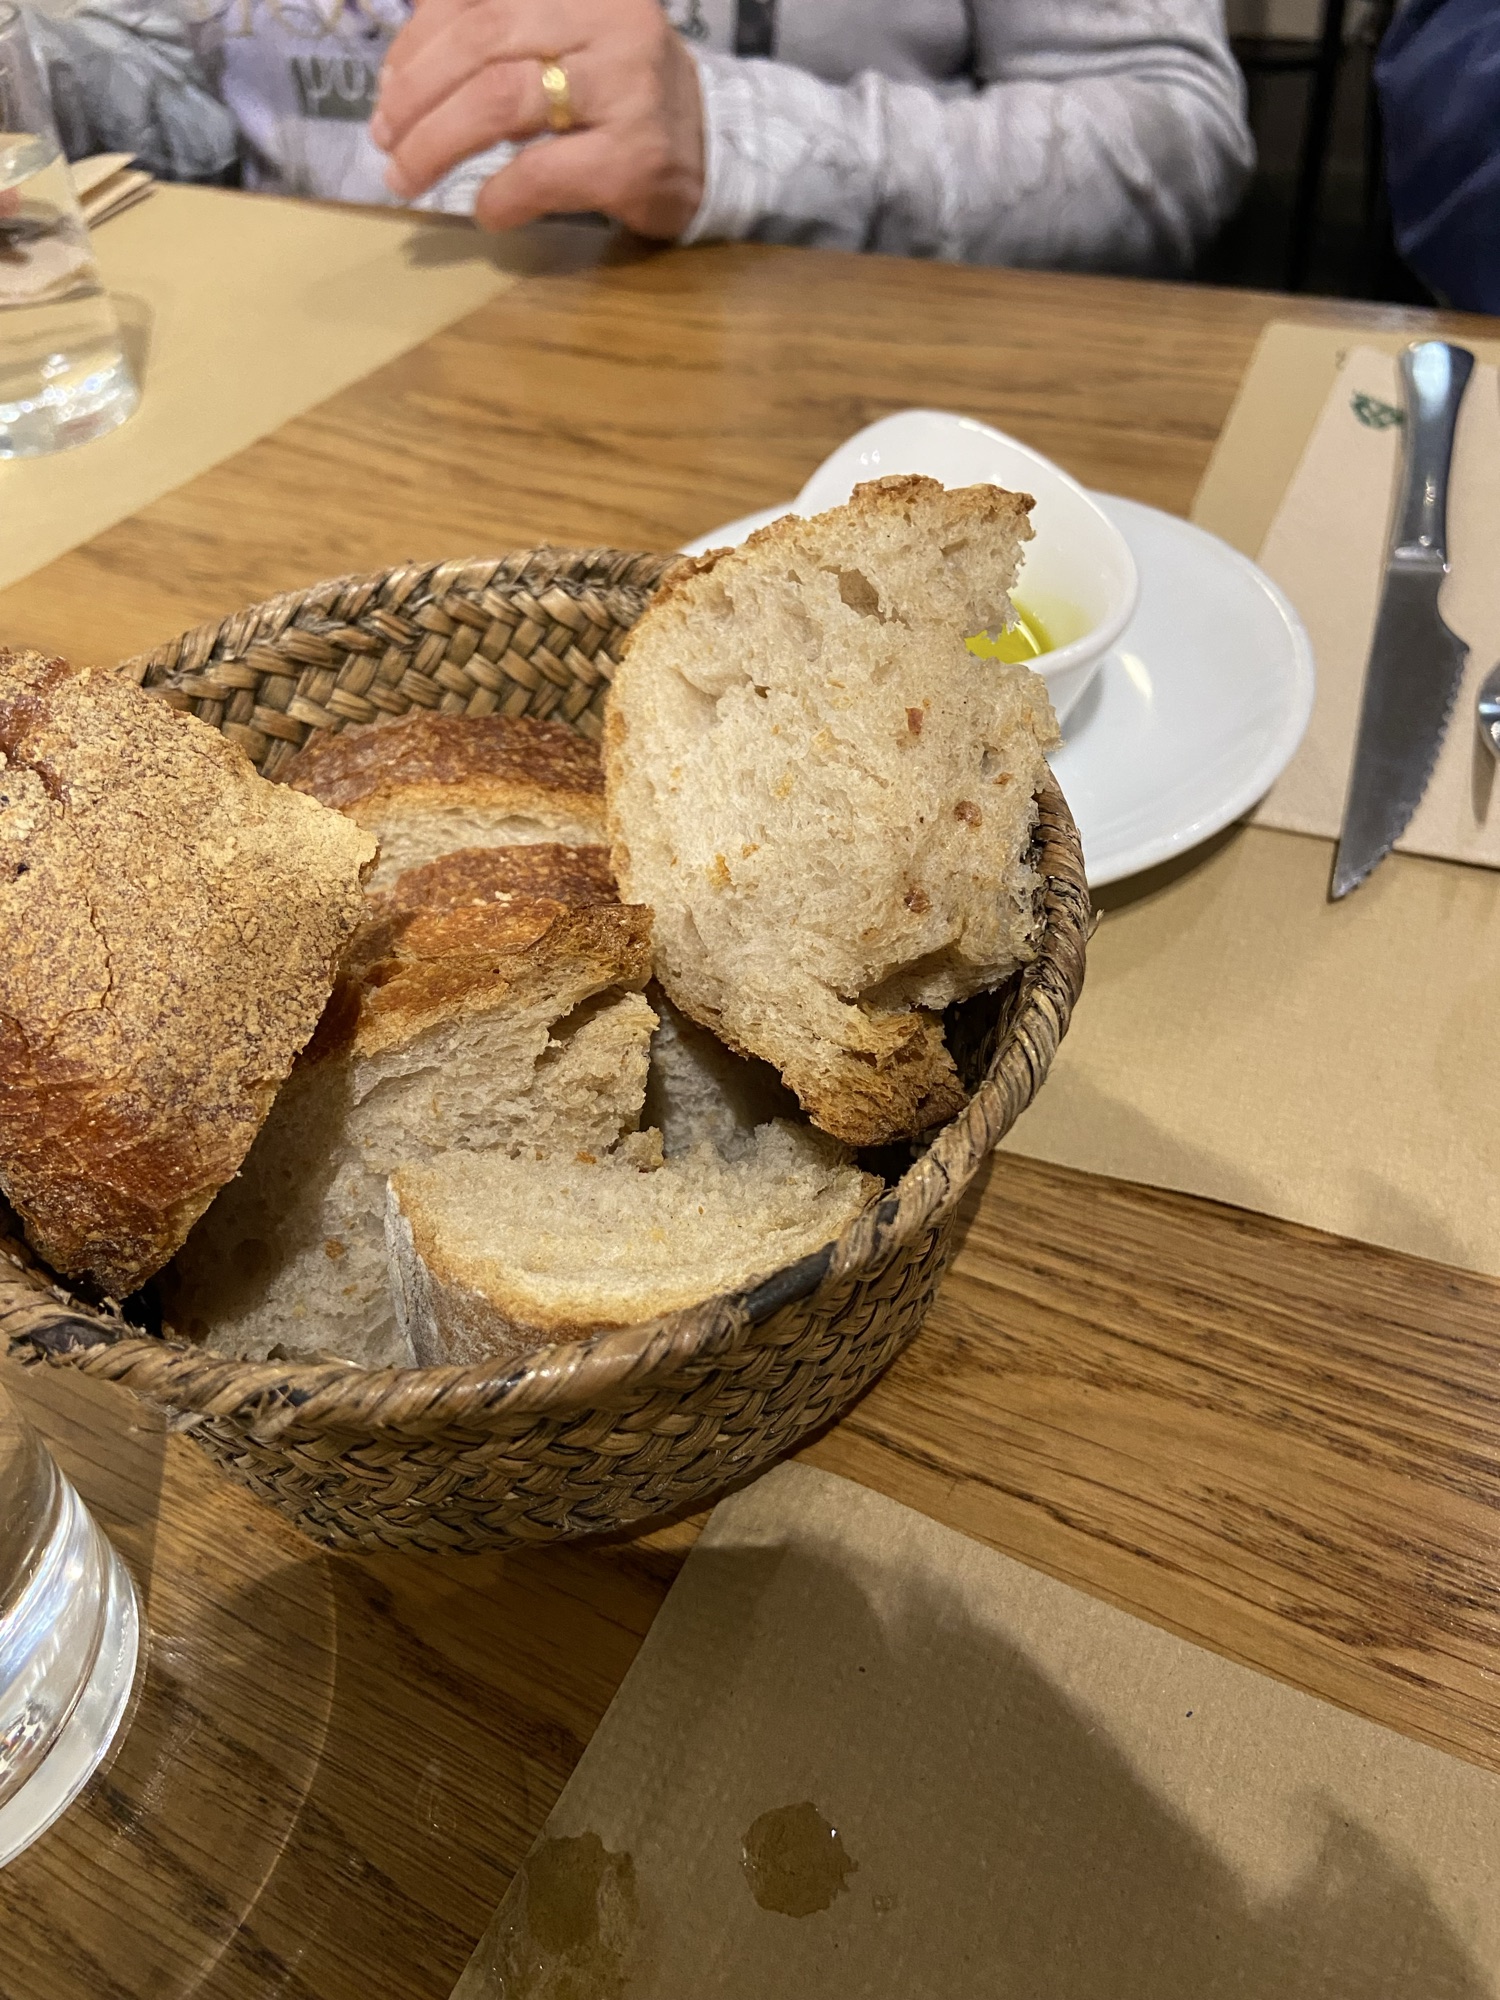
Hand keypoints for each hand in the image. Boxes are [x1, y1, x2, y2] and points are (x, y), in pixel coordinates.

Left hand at [371, 0, 705, 238]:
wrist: (711, 150)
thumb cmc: (618, 96)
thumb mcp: (562, 41)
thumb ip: (494, 42)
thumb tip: (398, 79)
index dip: (417, 41)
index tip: (388, 89)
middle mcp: (609, 21)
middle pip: (481, 42)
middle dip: (416, 95)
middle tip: (385, 140)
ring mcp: (627, 89)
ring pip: (500, 100)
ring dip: (437, 143)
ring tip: (408, 175)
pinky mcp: (635, 157)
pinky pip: (541, 172)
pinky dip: (498, 196)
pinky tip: (484, 211)